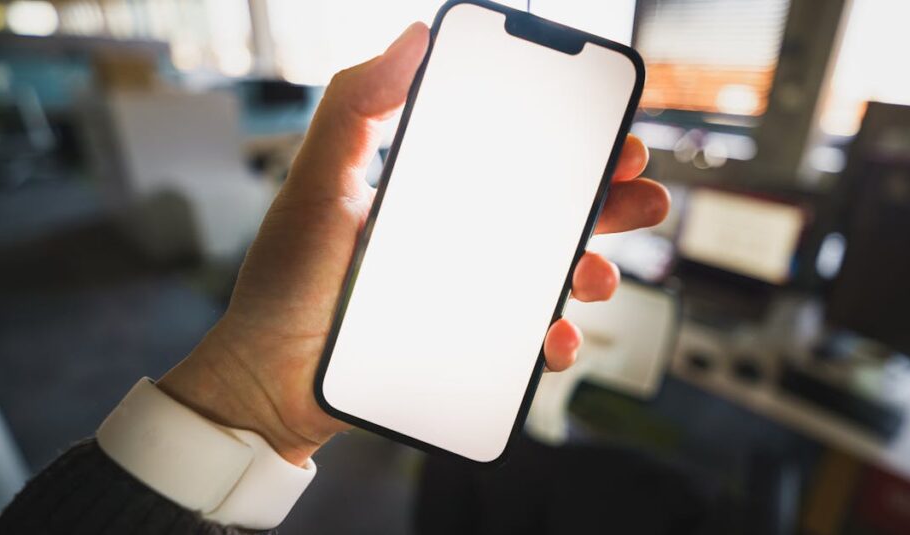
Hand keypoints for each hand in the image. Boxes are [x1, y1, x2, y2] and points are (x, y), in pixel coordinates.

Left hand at [158, 22, 669, 464]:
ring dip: (594, 270)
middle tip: (641, 196)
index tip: (608, 134)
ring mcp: (467, 297)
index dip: (567, 145)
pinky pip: (529, 343)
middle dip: (605, 203)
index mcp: (433, 194)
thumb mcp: (317, 182)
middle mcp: (458, 241)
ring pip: (552, 277)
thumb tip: (413, 37)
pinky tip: (556, 335)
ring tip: (596, 274)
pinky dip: (556, 339)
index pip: (512, 159)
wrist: (268, 380)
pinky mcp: (470, 351)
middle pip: (549, 214)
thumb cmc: (286, 282)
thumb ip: (355, 107)